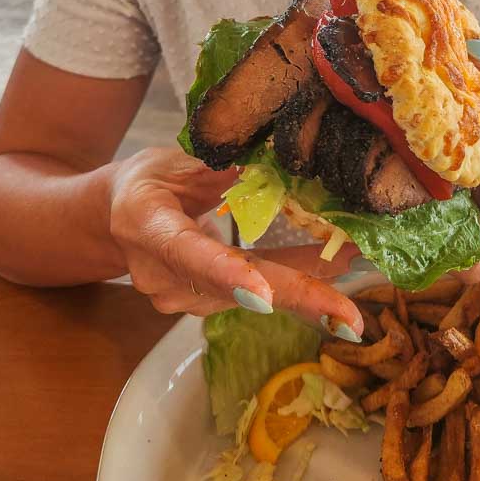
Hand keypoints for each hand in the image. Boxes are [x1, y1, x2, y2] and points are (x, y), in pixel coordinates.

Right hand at [109, 146, 363, 335]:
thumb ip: (219, 167)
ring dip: (309, 284)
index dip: (224, 271)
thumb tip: (272, 164)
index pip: (184, 251)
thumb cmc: (151, 180)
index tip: (260, 295)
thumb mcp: (177, 160)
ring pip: (254, 294)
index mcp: (146, 226)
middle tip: (349, 320)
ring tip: (361, 259)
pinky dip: (298, 279)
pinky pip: (259, 293)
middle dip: (296, 299)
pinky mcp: (206, 304)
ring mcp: (183, 298)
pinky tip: (339, 267)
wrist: (118, 217)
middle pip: (233, 288)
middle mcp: (162, 274)